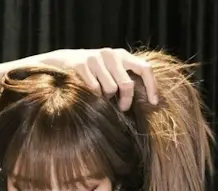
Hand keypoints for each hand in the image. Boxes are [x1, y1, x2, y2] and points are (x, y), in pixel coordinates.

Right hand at [42, 48, 158, 110]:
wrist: (63, 61)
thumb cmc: (93, 73)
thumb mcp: (111, 70)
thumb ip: (125, 78)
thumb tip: (147, 101)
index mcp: (121, 55)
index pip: (144, 68)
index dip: (152, 87)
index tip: (154, 103)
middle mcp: (110, 54)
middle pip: (127, 85)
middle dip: (126, 101)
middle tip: (122, 109)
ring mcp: (95, 58)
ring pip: (110, 90)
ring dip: (106, 98)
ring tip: (100, 96)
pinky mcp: (81, 65)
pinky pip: (95, 90)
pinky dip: (94, 97)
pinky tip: (89, 93)